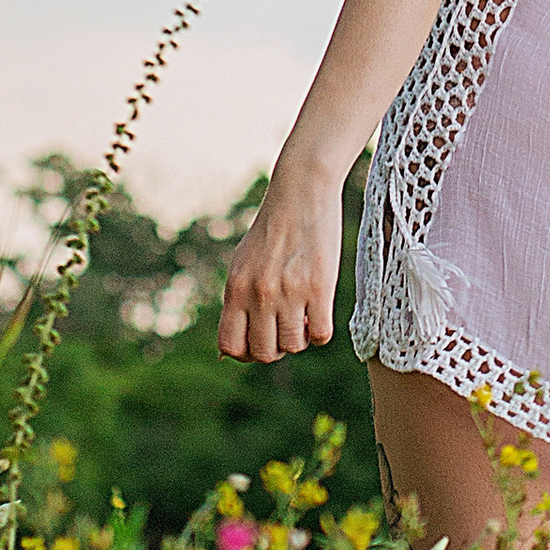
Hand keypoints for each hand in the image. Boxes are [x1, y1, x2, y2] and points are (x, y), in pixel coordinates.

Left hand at [218, 168, 339, 360]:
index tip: (259, 341)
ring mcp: (290, 292)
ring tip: (303, 316)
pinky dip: (321, 330)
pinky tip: (319, 312)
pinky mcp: (320, 288)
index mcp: (235, 289)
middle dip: (276, 348)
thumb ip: (236, 304)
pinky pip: (321, 334)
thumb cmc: (271, 233)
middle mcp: (259, 294)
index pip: (230, 347)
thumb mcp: (242, 265)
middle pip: (265, 353)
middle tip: (285, 329)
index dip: (245, 353)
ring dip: (300, 338)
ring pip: (294, 346)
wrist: (300, 195)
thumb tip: (228, 353)